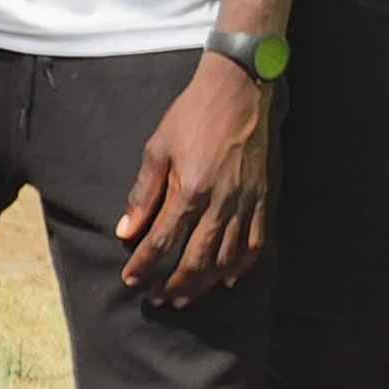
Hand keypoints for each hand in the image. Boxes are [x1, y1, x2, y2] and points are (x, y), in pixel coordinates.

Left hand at [117, 55, 271, 306]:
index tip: (131, 281)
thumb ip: (142, 194)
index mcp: (190, 189)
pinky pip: (256, 242)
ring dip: (204, 284)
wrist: (238, 89)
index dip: (144, 265)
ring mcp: (245, 202)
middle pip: (197, 259)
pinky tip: (227, 278)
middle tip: (157, 299)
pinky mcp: (263, 198)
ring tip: (185, 296)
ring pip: (227, 258)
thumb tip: (126, 230)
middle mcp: (220, 202)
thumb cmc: (192, 115)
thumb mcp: (157, 148)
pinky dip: (241, 265)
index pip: (162, 240)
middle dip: (174, 285)